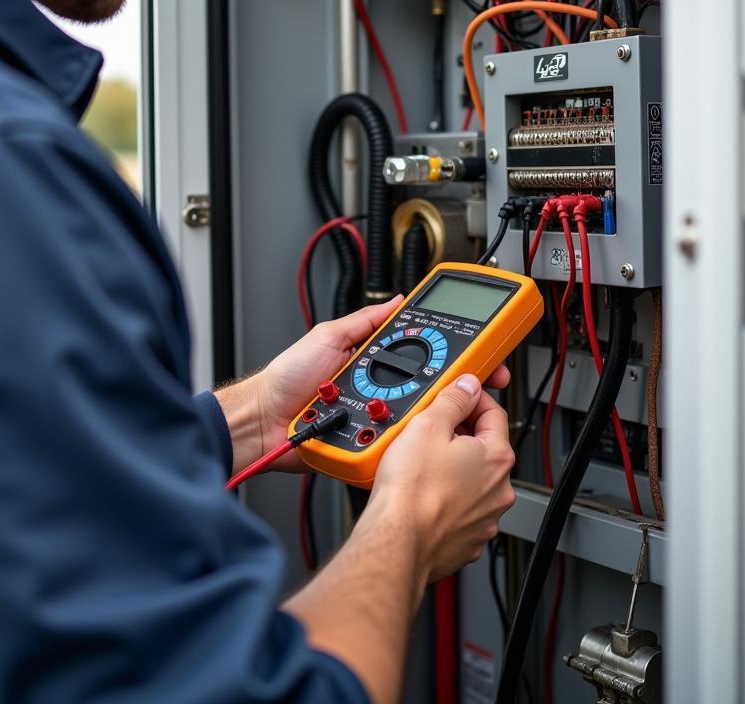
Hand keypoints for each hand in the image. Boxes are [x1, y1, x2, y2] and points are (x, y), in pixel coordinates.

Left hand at [254, 301, 510, 472]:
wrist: (264, 420)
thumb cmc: (289, 378)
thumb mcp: (329, 335)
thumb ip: (365, 320)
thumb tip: (398, 300)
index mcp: (375, 359)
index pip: (423, 351)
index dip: (452, 350)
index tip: (480, 348)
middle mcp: (382, 388)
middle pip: (431, 385)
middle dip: (454, 382)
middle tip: (475, 379)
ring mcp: (380, 417)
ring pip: (421, 415)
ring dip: (430, 409)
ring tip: (439, 401)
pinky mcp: (372, 444)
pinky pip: (398, 441)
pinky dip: (407, 436)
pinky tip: (412, 430)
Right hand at [368, 374, 515, 581]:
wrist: (397, 539)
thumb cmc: (411, 490)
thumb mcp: (428, 425)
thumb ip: (453, 399)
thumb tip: (467, 386)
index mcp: (496, 458)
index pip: (494, 413)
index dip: (473, 398)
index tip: (457, 395)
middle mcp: (499, 491)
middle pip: (484, 448)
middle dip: (459, 435)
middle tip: (430, 430)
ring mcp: (485, 519)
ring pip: (472, 481)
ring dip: (453, 469)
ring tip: (422, 464)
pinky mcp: (467, 540)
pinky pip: (460, 510)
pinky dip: (446, 500)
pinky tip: (423, 493)